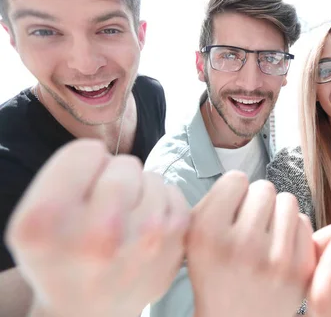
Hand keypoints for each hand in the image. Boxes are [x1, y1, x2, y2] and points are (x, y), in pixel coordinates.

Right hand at [5, 139, 189, 316]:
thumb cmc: (61, 256)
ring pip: (152, 177)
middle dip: (116, 176)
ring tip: (124, 220)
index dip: (84, 166)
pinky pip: (174, 193)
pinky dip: (162, 203)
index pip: (87, 152)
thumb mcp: (34, 218)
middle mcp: (97, 235)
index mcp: (47, 221)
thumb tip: (111, 151)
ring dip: (141, 190)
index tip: (80, 192)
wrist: (89, 310)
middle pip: (125, 164)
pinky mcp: (174, 246)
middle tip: (106, 205)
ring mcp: (144, 242)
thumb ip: (66, 173)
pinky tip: (144, 227)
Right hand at [186, 171, 315, 316]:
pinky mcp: (300, 270)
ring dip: (277, 213)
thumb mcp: (194, 238)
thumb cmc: (215, 272)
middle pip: (264, 187)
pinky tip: (280, 249)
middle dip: (257, 203)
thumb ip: (213, 202)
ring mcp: (274, 259)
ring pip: (288, 200)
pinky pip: (304, 222)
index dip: (233, 194)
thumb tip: (243, 178)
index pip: (236, 179)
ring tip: (265, 236)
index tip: (230, 214)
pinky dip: (293, 231)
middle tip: (249, 226)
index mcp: (207, 234)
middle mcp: (241, 246)